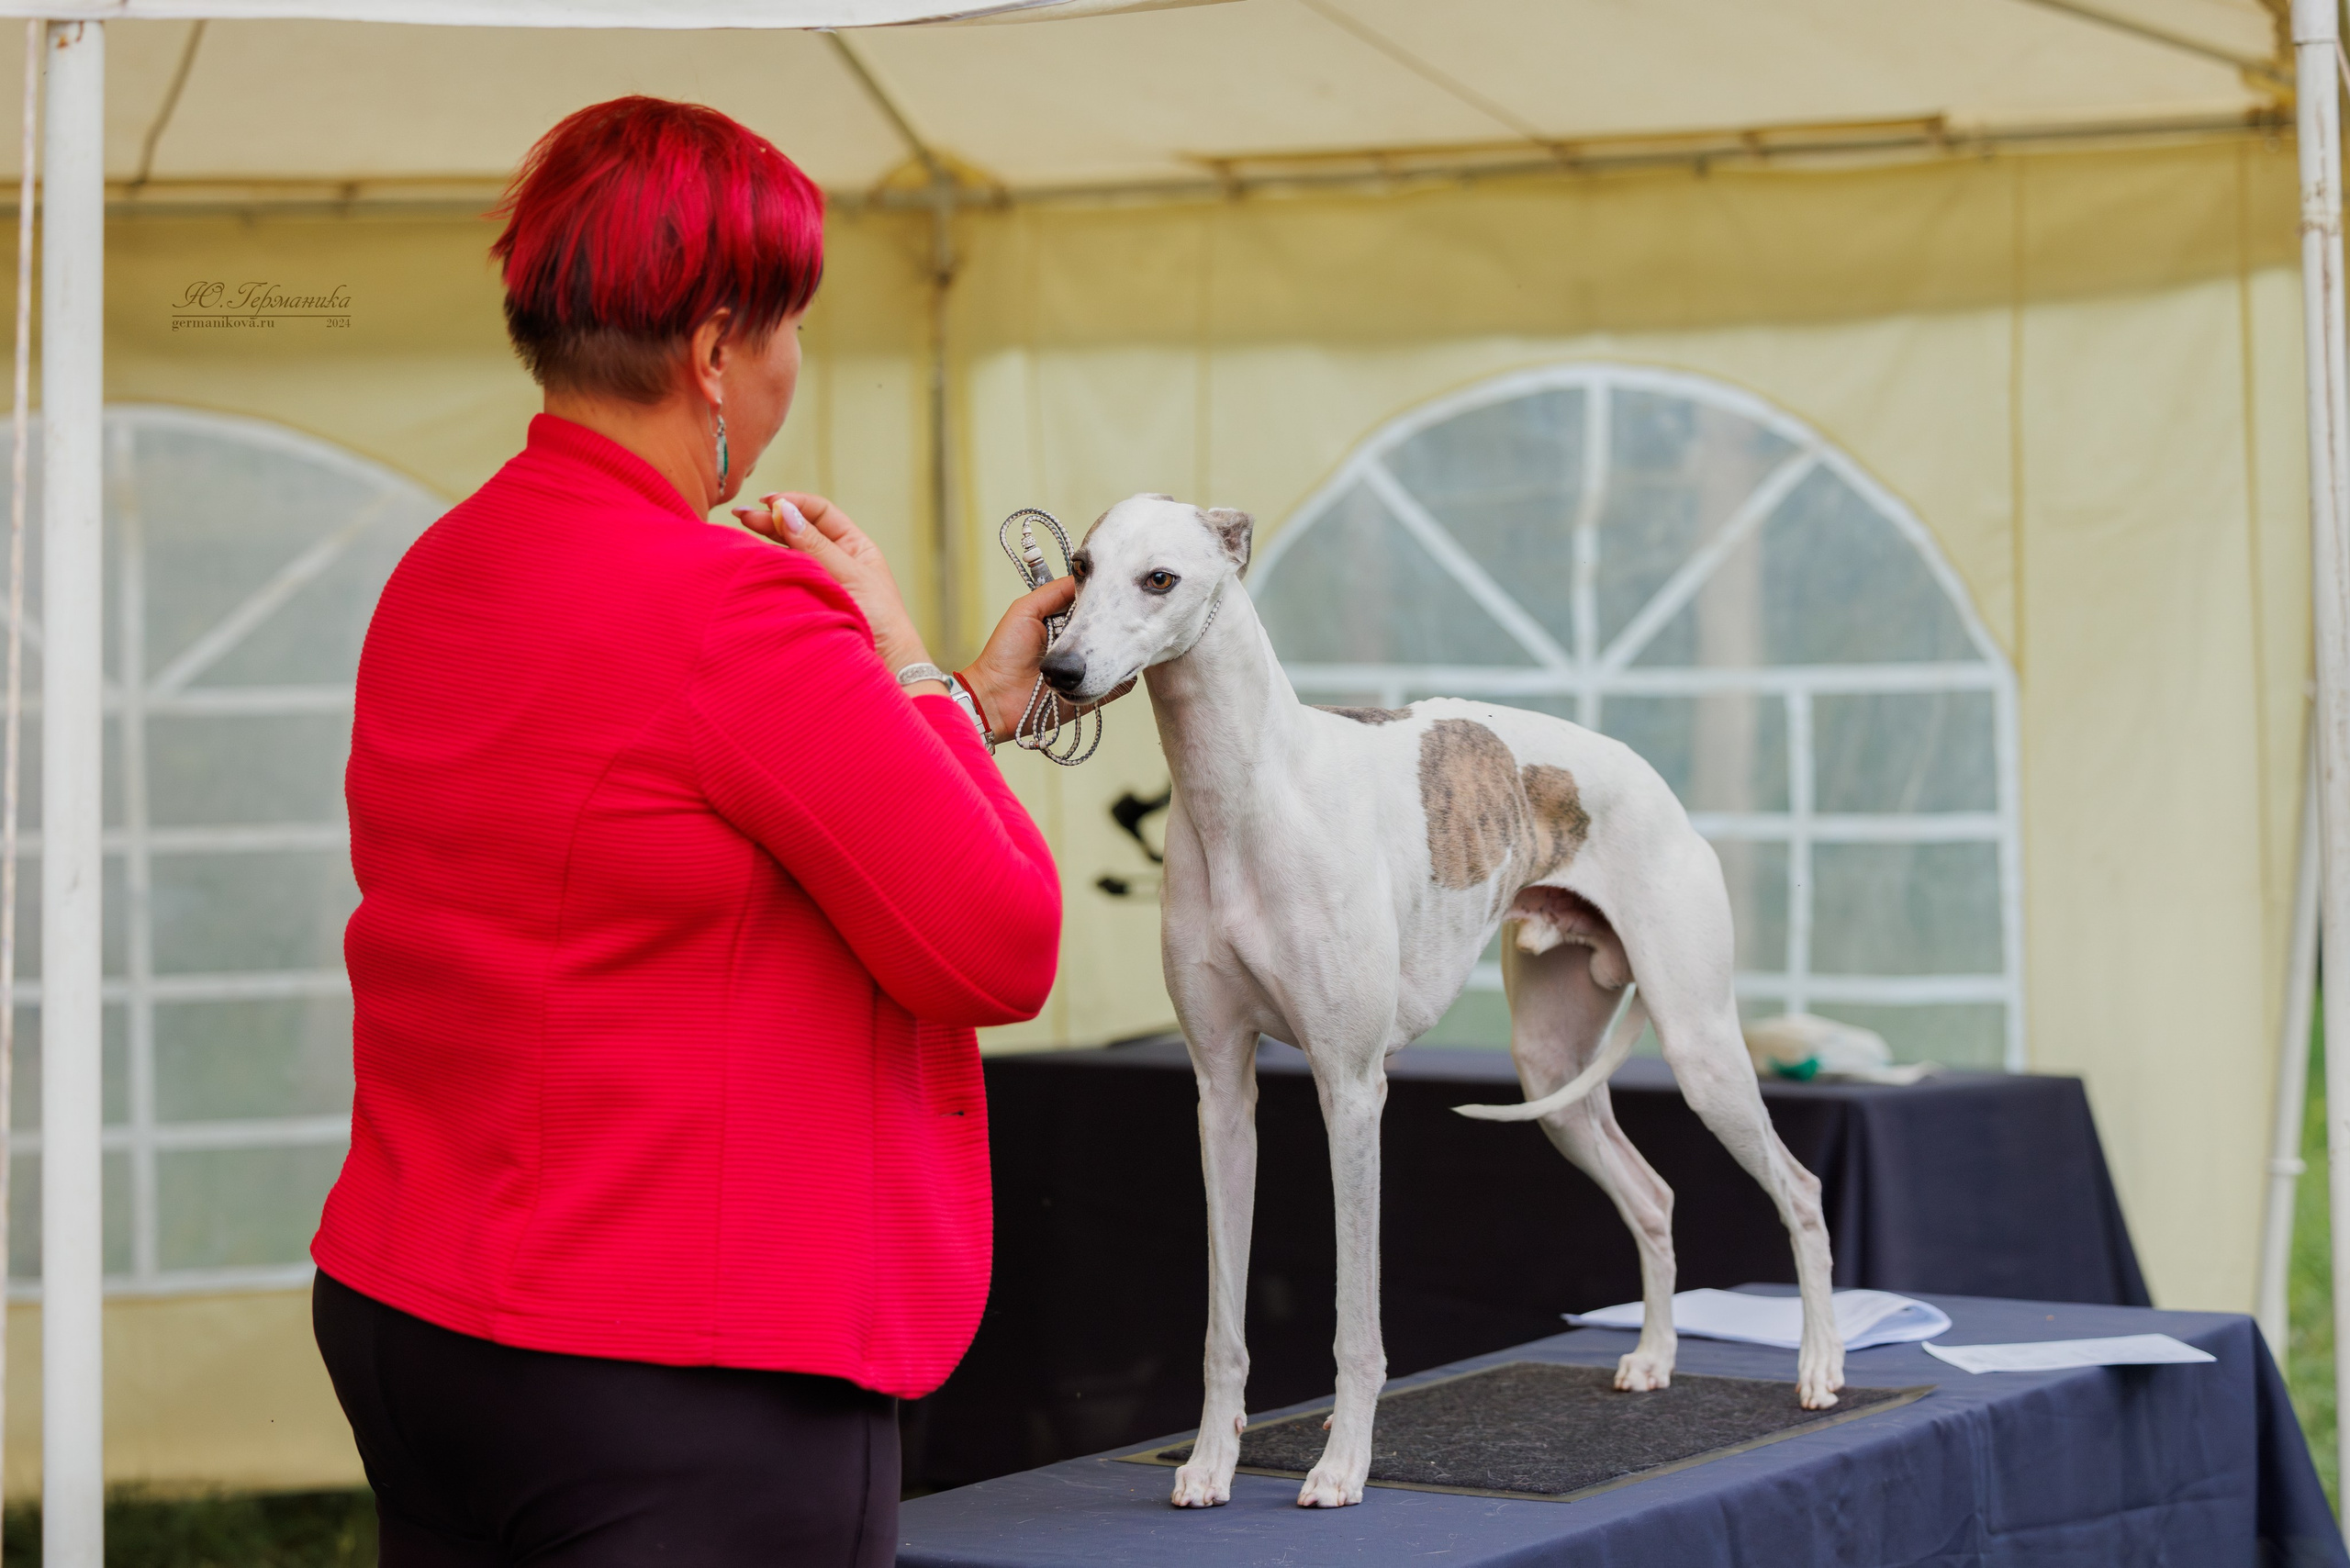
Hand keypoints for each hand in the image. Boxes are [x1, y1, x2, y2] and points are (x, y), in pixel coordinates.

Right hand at [732, 491, 930, 673]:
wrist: (885, 667)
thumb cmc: (880, 620)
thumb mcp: (850, 576)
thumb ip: (816, 547)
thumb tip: (785, 512)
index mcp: (854, 546)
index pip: (819, 513)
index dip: (793, 503)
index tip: (768, 502)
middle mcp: (835, 560)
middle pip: (798, 530)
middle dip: (770, 519)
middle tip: (741, 516)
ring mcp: (819, 582)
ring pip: (787, 554)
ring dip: (765, 543)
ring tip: (740, 533)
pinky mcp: (805, 604)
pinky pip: (784, 579)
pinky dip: (768, 568)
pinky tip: (753, 563)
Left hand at [959, 576, 1136, 743]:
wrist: (998, 697)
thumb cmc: (1004, 653)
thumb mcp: (1025, 611)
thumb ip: (1053, 592)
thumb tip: (1083, 578)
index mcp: (1064, 624)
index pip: (1092, 607)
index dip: (1103, 599)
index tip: (1117, 590)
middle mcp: (1077, 646)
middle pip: (1108, 630)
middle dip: (1117, 623)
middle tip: (1126, 616)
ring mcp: (1086, 671)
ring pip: (1116, 656)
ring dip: (1121, 649)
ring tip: (1129, 639)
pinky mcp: (1091, 692)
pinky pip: (1117, 684)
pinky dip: (1122, 676)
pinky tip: (1125, 666)